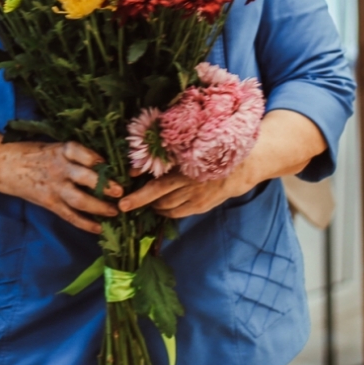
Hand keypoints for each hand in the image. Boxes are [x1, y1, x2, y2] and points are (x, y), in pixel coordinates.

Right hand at [0, 141, 121, 233]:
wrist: (2, 164)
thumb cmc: (30, 153)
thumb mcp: (52, 146)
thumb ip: (73, 155)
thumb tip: (102, 163)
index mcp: (61, 150)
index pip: (82, 152)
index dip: (98, 159)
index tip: (112, 165)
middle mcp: (59, 168)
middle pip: (86, 178)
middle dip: (106, 186)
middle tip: (121, 191)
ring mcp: (54, 186)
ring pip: (80, 200)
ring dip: (99, 207)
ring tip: (115, 212)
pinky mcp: (48, 202)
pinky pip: (69, 215)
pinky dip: (85, 223)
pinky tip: (98, 228)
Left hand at [117, 157, 259, 218]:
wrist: (241, 166)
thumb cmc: (209, 152)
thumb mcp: (185, 151)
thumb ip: (160, 159)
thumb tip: (134, 170)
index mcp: (184, 169)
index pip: (155, 187)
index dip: (138, 196)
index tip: (122, 203)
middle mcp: (189, 186)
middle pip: (159, 200)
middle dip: (141, 203)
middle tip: (127, 204)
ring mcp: (196, 198)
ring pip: (167, 208)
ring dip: (154, 206)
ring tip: (148, 200)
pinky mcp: (201, 207)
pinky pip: (178, 214)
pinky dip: (167, 211)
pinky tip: (162, 206)